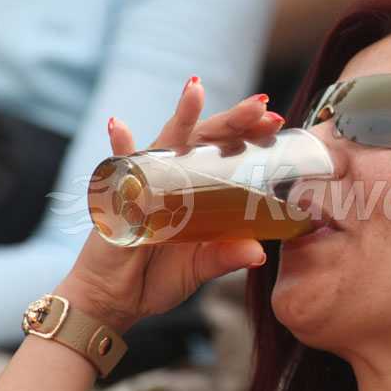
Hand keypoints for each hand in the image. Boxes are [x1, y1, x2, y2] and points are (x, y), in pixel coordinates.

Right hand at [55, 80, 283, 333]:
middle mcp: (173, 177)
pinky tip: (120, 127)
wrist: (116, 302)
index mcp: (197, 190)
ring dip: (181, 115)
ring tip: (195, 89)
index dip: (249, 134)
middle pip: (204, 139)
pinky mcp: (117, 196)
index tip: (275, 121)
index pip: (227, 151)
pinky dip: (118, 146)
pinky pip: (116, 166)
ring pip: (166, 141)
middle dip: (232, 119)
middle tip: (259, 106)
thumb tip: (259, 253)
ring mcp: (144, 181)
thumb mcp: (202, 267)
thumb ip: (227, 256)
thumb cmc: (158, 278)